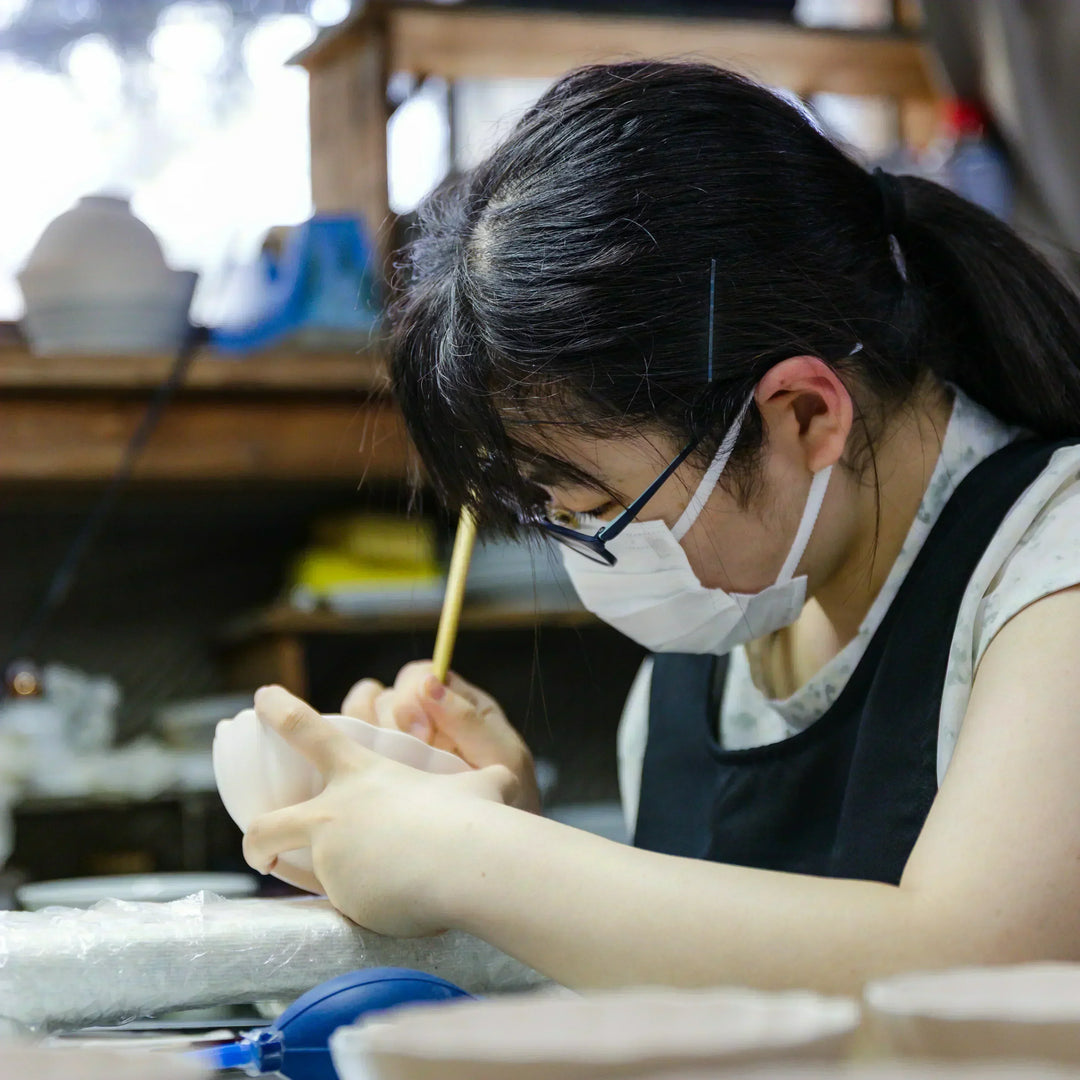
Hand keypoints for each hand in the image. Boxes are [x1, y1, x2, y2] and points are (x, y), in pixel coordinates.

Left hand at [243, 685, 521, 935]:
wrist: (464, 865)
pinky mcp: (342, 902)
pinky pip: (340, 906)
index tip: (260, 698)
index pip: (305, 730)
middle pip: (265, 824)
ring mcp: (331, 861)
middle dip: (256, 838)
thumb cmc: (474, 815)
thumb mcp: (482, 784)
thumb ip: (477, 782)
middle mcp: (333, 815)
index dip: (279, 710)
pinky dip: (356, 907)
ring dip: (300, 881)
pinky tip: (385, 909)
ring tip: (337, 888)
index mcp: (360, 774)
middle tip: (262, 847)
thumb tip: (502, 778)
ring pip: (295, 875)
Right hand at [340, 662, 540, 812]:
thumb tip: (430, 684)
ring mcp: (392, 749)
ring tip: (386, 771)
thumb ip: (468, 721)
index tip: (423, 733)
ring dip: (362, 735)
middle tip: (407, 755)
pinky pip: (345, 755)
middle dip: (386, 720)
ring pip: (356, 719)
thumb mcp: (502, 759)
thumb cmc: (510, 802)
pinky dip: (344, 759)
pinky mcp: (374, 779)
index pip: (417, 677)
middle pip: (380, 697)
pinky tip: (361, 785)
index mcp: (454, 705)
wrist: (496, 857)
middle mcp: (419, 721)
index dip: (412, 695)